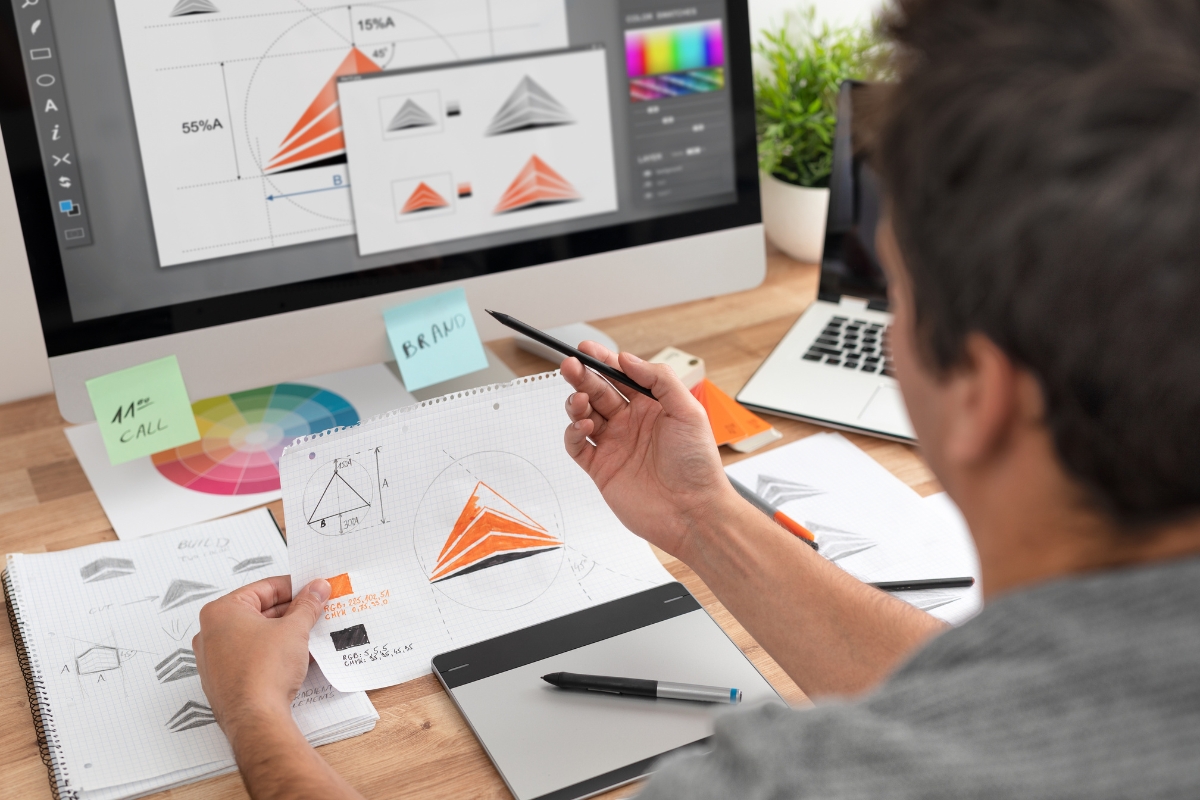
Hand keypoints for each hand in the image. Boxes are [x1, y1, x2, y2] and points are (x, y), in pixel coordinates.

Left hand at [193, 576, 330, 737]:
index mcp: (221, 612)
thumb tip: (316, 589)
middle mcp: (211, 633)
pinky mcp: (224, 680)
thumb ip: (307, 605)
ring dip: (284, 633)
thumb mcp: (294, 629)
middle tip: (316, 609)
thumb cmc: (263, 672)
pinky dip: (273, 652)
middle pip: (259, 611)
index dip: (294, 587)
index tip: (312, 589)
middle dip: (291, 611)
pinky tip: (297, 655)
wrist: (256, 719)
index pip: (264, 588)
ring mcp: (215, 659)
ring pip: (256, 635)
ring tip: (311, 632)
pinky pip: (251, 656)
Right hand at [561, 342, 738, 557]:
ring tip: (579, 399)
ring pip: (584, 415)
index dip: (603, 361)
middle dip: (582, 376)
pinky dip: (574, 433)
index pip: (621, 376)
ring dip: (576, 403)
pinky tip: (584, 426)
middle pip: (598, 392)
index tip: (586, 349)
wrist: (693, 512)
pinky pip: (578, 446)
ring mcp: (615, 445)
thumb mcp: (688, 411)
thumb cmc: (698, 465)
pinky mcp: (602, 469)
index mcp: (652, 407)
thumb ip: (659, 380)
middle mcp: (631, 424)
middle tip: (569, 365)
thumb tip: (628, 360)